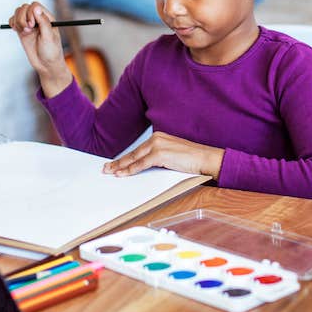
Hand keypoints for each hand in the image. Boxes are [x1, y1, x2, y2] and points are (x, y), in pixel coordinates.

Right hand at [8, 2, 70, 92]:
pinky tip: (17, 30)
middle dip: (23, 17)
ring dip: (18, 21)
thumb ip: (43, 22)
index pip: (35, 6)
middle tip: (28, 30)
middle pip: (25, 8)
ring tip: (25, 32)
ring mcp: (29, 24)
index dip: (31, 12)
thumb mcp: (49, 37)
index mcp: (47, 18)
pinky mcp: (22, 31)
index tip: (32, 25)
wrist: (46, 64)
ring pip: (18, 13)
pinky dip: (12, 23)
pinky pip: (13, 20)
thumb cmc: (51, 51)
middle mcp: (38, 19)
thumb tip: (36, 8)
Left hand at [102, 131, 223, 177]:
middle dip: (118, 162)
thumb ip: (157, 158)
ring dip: (120, 167)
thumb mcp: (171, 156)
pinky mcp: (160, 153)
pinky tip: (121, 174)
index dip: (124, 158)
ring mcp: (158, 145)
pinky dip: (130, 170)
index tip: (114, 164)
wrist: (205, 158)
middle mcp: (157, 138)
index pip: (137, 150)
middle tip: (105, 168)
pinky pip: (141, 164)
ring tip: (110, 172)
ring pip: (134, 158)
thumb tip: (142, 168)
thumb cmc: (191, 159)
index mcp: (159, 137)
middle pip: (133, 153)